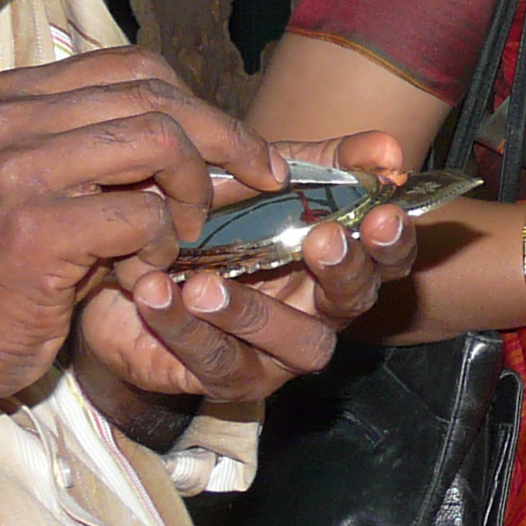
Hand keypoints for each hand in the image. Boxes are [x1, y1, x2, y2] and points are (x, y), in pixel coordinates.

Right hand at [0, 49, 285, 435]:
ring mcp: (16, 168)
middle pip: (157, 97)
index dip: (203, 106)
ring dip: (191, 194)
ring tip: (179, 237)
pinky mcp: (34, 225)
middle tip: (257, 183)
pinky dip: (162, 246)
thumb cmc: (3, 270)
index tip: (244, 150)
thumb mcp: (49, 187)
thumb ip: (113, 152)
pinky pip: (143, 214)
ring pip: (159, 141)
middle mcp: (9, 117)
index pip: (136, 67)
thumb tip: (222, 141)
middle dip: (225, 142)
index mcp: (13, 96)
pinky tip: (140, 273)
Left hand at [71, 129, 423, 403]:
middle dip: (345, 271)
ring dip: (253, 312)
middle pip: (354, 302)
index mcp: (339, 263)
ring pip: (295, 344)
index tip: (383, 214)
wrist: (131, 263)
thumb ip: (330, 160)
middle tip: (321, 240)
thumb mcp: (269, 177)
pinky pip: (216, 360)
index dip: (394, 240)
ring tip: (202, 283)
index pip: (388, 257)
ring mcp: (281, 353)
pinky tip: (153, 293)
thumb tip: (389, 148)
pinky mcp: (229, 378)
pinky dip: (184, 327)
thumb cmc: (216, 220)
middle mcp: (321, 312)